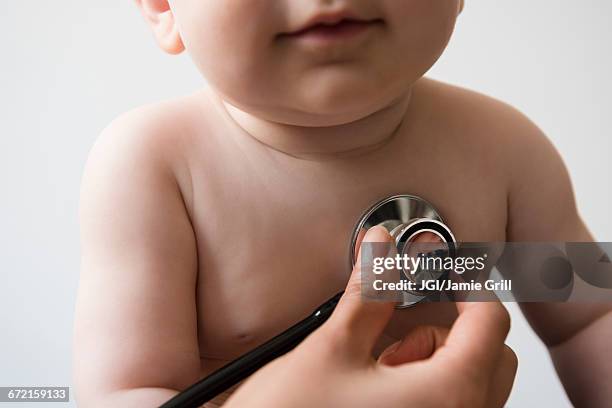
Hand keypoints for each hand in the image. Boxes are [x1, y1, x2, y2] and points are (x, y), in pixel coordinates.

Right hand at [224, 226, 517, 407]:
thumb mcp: (331, 350)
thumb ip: (368, 292)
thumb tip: (381, 245)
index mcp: (448, 395)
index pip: (491, 320)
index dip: (467, 284)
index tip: (441, 271)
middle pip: (492, 355)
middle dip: (454, 326)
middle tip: (405, 315)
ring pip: (472, 385)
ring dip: (438, 360)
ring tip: (380, 360)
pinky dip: (427, 387)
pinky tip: (378, 387)